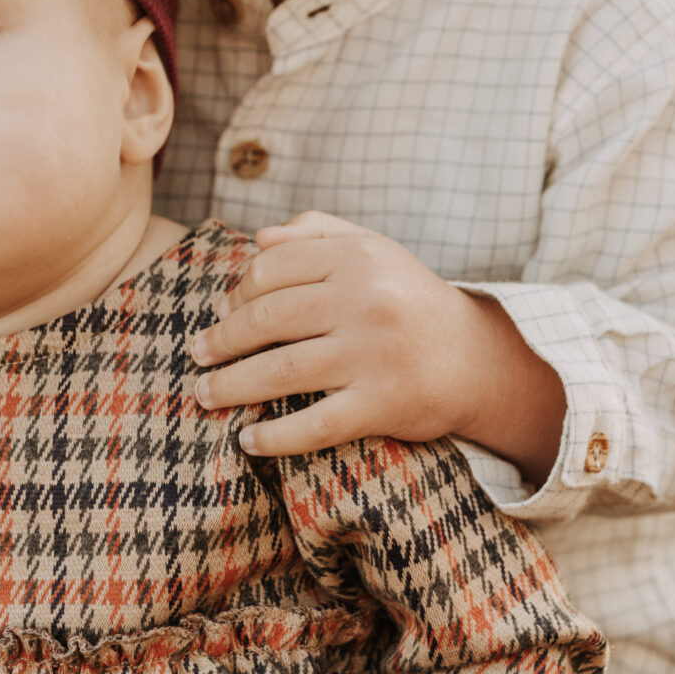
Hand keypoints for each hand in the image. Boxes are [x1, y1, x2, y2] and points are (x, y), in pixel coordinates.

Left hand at [190, 214, 564, 480]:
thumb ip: (318, 233)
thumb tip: (257, 239)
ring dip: (231, 387)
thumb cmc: (411, 301)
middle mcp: (366, 300)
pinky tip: (248, 440)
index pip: (271, 269)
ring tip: (205, 395)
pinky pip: (314, 424)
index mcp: (358, 257)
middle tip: (196, 357)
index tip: (221, 313)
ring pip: (281, 373)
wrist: (478, 359)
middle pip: (266, 320)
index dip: (236, 293)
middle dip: (221, 342)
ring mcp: (374, 354)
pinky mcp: (384, 403)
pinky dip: (274, 436)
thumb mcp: (375, 251)